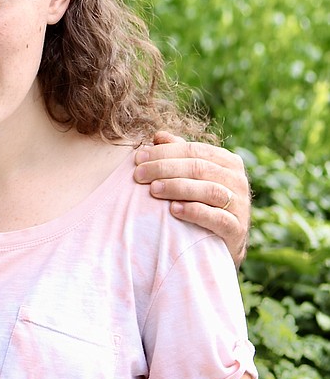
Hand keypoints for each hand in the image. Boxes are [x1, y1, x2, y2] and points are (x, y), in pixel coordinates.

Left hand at [133, 131, 250, 265]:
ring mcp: (240, 205)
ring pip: (209, 190)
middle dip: (164, 168)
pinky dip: (195, 212)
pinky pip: (217, 218)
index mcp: (227, 161)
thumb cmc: (202, 202)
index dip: (164, 152)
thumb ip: (179, 154)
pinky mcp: (237, 229)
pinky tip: (173, 210)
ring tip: (153, 189)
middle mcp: (237, 180)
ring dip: (177, 188)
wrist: (220, 243)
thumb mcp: (192, 176)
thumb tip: (159, 135)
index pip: (193, 150)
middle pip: (199, 168)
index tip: (138, 158)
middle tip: (139, 175)